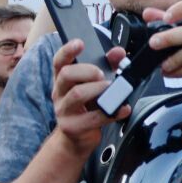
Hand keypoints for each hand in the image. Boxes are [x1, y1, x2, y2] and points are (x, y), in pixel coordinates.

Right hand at [51, 39, 127, 156]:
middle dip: (87, 71)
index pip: (59, 61)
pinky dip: (111, 112)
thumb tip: (119, 53)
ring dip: (98, 90)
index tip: (80, 43)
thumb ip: (107, 67)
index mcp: (62, 80)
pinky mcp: (72, 127)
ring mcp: (63, 111)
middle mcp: (59, 93)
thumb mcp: (94, 86)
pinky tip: (122, 109)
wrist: (77, 139)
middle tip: (101, 75)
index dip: (68, 50)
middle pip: (66, 75)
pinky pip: (93, 118)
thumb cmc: (86, 108)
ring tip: (111, 91)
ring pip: (77, 95)